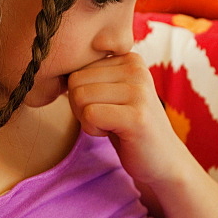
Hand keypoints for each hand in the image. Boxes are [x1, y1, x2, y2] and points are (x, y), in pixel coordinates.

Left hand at [67, 53, 188, 185]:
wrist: (163, 159)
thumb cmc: (128, 126)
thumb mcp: (112, 91)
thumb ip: (92, 75)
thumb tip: (54, 64)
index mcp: (130, 58)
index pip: (77, 67)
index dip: (81, 93)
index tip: (106, 106)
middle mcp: (137, 68)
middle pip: (75, 81)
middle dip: (80, 106)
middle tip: (106, 119)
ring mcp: (139, 91)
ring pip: (79, 97)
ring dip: (87, 120)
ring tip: (112, 125)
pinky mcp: (137, 116)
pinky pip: (90, 115)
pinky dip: (93, 130)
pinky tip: (114, 133)